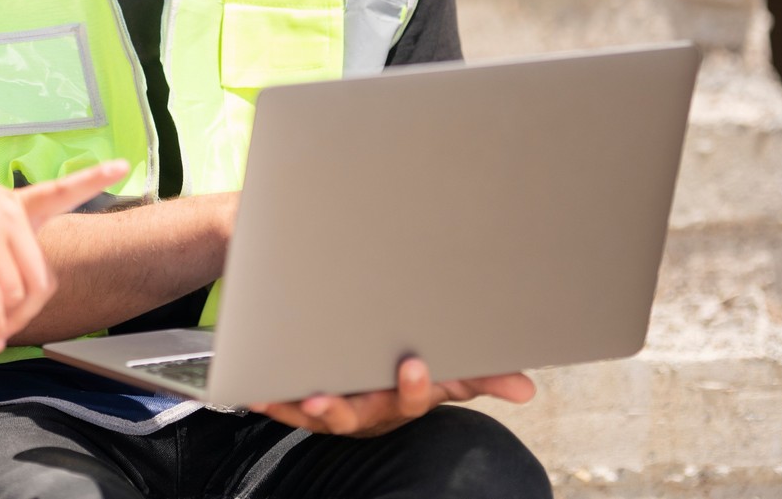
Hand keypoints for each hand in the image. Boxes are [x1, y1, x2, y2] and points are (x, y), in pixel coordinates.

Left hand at [249, 357, 534, 436]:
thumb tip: (527, 390)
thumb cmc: (411, 370)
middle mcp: (371, 411)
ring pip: (322, 417)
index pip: (415, 399)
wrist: (368, 370)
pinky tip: (254, 391)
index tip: (413, 365)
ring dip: (306, 410)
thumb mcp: (449, 371)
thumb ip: (482, 375)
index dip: (415, 388)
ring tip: (295, 396)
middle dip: (345, 408)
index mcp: (406, 399)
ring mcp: (338, 411)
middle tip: (327, 396)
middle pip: (360, 414)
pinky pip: (286, 408)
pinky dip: (272, 401)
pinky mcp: (304, 407)